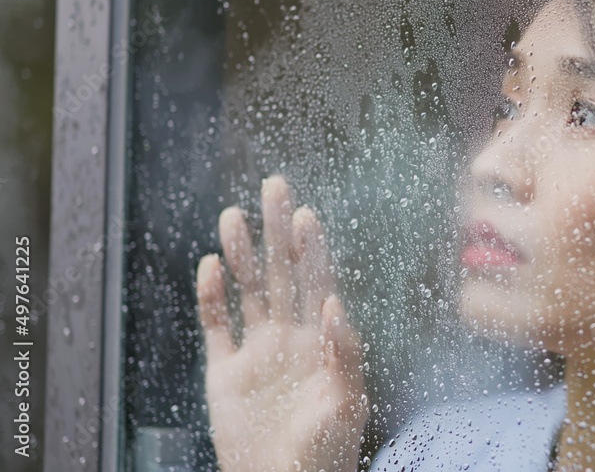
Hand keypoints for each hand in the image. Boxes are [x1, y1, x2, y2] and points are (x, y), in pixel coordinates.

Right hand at [197, 175, 367, 471]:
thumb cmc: (325, 453)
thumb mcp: (345, 405)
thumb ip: (343, 354)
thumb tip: (334, 305)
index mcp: (323, 342)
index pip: (318, 283)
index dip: (312, 249)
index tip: (306, 214)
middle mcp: (290, 338)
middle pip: (283, 274)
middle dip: (278, 232)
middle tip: (274, 187)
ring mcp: (258, 352)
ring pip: (249, 291)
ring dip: (241, 254)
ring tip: (234, 216)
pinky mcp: (226, 373)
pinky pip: (217, 326)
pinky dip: (212, 297)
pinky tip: (211, 266)